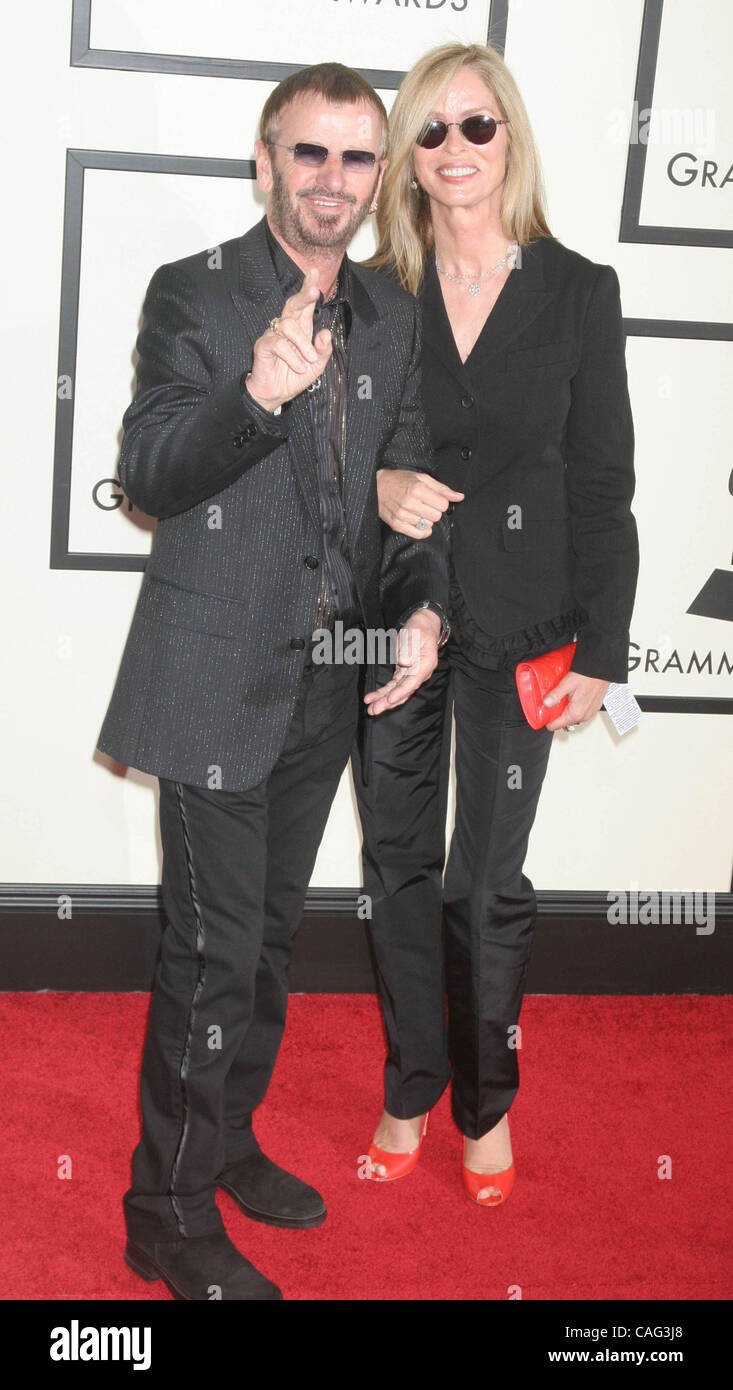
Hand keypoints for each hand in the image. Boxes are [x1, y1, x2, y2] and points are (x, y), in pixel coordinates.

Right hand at [246, 268, 332, 411]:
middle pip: (293, 304)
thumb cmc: (295, 376)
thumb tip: (325, 333)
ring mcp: (273, 334)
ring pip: (289, 326)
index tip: (314, 272)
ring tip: (309, 360)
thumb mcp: (317, 366)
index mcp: (301, 328)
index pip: (305, 304)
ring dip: (303, 344)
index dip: (308, 288)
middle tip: (313, 291)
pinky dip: (292, 356)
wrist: (276, 394)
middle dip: (304, 296)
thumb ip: (323, 350)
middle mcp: (286, 327)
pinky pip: (278, 343)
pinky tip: (298, 366)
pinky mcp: (264, 345)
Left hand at [363, 609, 440, 715]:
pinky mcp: (403, 674)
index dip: (401, 692)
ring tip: (370, 709)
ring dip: (384, 701)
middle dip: (388, 702)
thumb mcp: (414, 634)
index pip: (413, 682)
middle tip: (374, 710)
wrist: (423, 625)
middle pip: (404, 692)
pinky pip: (393, 687)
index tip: (389, 699)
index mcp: (426, 664)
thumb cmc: (420, 628)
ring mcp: (411, 675)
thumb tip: (404, 662)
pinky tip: (371, 698)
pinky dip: (382, 693)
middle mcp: (420, 673)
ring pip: (397, 692)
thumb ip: (409, 648)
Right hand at [376, 468, 463, 538]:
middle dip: (434, 510)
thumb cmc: (400, 480)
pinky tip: (418, 522)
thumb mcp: (422, 478)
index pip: (443, 505)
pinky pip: (418, 534)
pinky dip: (422, 530)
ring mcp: (402, 515)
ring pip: (428, 525)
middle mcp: (409, 503)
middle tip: (425, 504)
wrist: (377, 486)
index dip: (441, 502)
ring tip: (417, 511)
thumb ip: (442, 489)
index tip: (434, 499)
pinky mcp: (396, 525)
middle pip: (436, 516)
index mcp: (417, 489)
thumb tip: (459, 497)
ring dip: (426, 519)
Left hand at [542, 672, 609, 731]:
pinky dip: (575, 709)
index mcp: (575, 713)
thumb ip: (555, 695)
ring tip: (564, 699)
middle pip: (564, 722)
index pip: (556, 726)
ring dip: (566, 711)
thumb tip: (545, 703)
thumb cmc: (587, 676)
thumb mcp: (567, 684)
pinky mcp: (593, 709)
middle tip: (553, 702)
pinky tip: (573, 698)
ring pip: (572, 718)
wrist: (601, 670)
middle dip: (557, 714)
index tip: (543, 713)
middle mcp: (583, 716)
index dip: (547, 720)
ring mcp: (589, 713)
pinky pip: (580, 713)